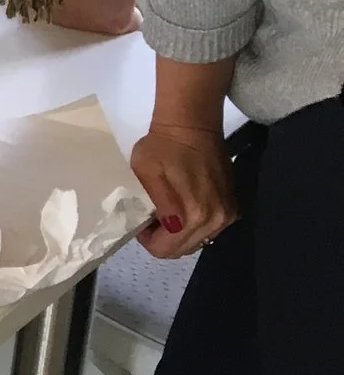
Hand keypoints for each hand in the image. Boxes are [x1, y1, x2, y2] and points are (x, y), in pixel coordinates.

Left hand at [131, 122, 237, 257]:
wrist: (193, 125)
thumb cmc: (162, 147)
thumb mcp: (146, 174)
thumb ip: (156, 206)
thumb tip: (164, 228)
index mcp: (193, 214)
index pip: (165, 249)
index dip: (148, 239)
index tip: (141, 220)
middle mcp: (216, 220)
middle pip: (183, 249)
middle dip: (163, 238)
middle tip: (151, 216)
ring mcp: (227, 214)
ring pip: (196, 241)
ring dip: (178, 233)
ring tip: (165, 211)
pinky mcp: (233, 206)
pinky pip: (209, 229)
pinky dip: (193, 224)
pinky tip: (183, 206)